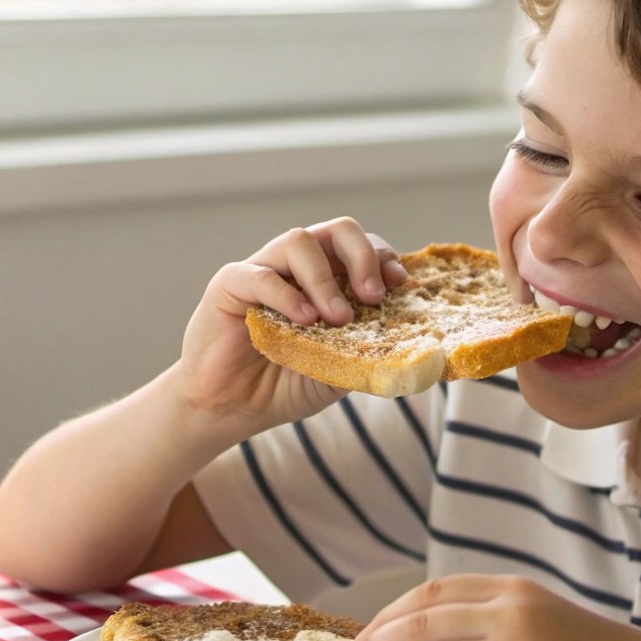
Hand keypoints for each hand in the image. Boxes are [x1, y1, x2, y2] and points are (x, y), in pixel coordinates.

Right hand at [172, 217, 408, 432]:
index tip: (398, 285)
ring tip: (336, 317)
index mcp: (327, 280)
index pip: (361, 248)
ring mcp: (263, 270)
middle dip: (363, 256)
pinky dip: (287, 294)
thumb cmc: (284, 386)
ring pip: (299, 240)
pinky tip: (304, 319)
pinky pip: (260, 274)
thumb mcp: (338, 373)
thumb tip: (411, 353)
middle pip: (337, 230)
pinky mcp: (230, 284)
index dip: (383, 258)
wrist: (231, 410)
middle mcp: (297, 268)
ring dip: (325, 278)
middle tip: (373, 295)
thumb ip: (367, 355)